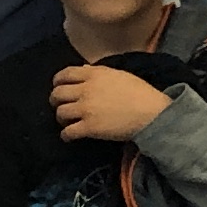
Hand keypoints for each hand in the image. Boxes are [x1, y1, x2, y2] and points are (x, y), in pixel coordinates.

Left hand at [48, 62, 172, 144]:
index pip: (65, 74)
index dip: (57, 81)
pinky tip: (69, 136)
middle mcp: (86, 90)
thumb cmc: (140, 92)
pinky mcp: (89, 127)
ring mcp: (86, 109)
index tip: (58, 87)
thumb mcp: (118, 74)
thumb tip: (82, 69)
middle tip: (60, 106)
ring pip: (60, 113)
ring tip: (67, 122)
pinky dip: (65, 135)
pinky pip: (68, 132)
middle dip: (55, 101)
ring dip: (61, 118)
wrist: (151, 113)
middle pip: (58, 94)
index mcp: (94, 74)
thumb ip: (98, 71)